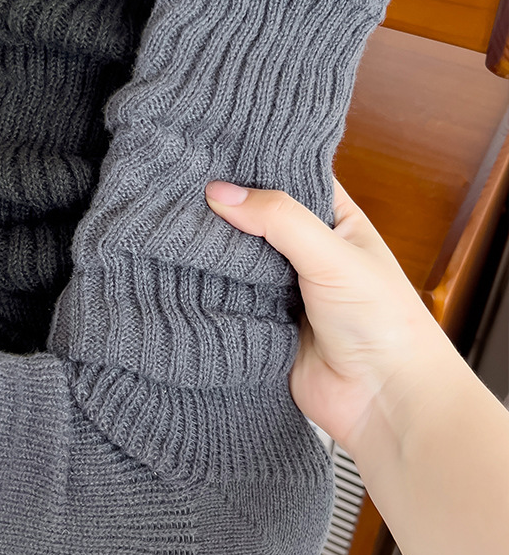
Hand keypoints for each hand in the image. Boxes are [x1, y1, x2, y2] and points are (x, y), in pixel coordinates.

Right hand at [205, 179, 449, 453]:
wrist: (382, 401)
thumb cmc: (381, 321)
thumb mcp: (333, 254)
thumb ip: (279, 218)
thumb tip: (218, 193)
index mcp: (334, 222)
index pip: (289, 180)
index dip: (255, 167)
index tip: (212, 154)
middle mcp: (306, 251)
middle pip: (256, 219)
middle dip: (225, 211)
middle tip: (181, 190)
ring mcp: (282, 287)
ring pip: (237, 259)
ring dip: (214, 251)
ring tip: (172, 225)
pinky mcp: (262, 321)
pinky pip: (228, 297)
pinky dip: (209, 288)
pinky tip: (180, 270)